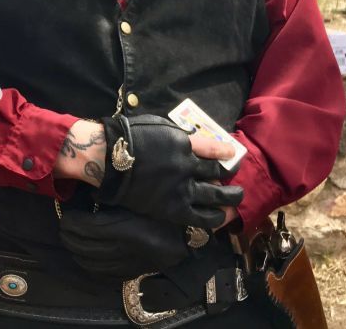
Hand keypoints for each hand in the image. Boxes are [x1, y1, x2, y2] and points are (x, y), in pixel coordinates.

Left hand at [59, 207, 189, 278]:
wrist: (189, 234)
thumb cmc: (162, 210)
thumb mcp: (137, 199)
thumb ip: (114, 198)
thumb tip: (89, 196)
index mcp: (124, 228)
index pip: (86, 228)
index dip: (71, 222)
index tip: (66, 216)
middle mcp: (123, 249)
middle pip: (84, 246)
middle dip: (69, 237)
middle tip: (64, 227)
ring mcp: (127, 263)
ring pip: (91, 263)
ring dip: (76, 252)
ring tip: (70, 241)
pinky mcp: (132, 272)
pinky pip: (104, 274)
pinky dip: (89, 267)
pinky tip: (85, 259)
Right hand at [96, 115, 242, 229]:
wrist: (108, 160)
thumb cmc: (130, 138)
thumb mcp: (159, 126)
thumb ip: (180, 137)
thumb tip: (195, 142)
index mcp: (183, 144)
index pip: (214, 150)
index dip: (226, 154)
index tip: (232, 155)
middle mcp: (187, 168)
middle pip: (217, 176)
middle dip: (229, 179)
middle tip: (237, 184)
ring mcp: (181, 190)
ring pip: (215, 197)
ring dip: (228, 200)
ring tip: (233, 202)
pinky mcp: (173, 209)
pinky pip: (200, 217)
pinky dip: (213, 218)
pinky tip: (218, 218)